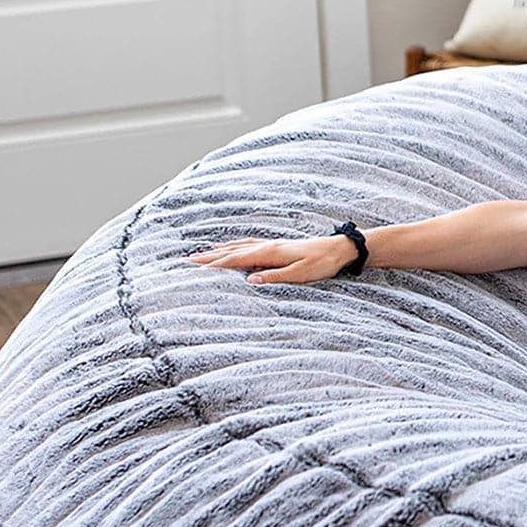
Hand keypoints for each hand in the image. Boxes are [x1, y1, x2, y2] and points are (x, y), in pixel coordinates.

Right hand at [186, 234, 356, 284]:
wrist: (338, 249)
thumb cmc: (322, 263)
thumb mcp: (301, 274)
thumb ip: (275, 278)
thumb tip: (250, 282)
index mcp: (270, 253)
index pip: (236, 259)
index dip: (215, 263)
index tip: (195, 266)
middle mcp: (267, 245)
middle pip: (232, 250)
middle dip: (210, 256)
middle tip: (188, 260)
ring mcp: (271, 244)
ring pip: (238, 246)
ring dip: (219, 250)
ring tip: (202, 254)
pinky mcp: (276, 246)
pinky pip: (248, 244)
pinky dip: (233, 246)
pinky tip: (230, 248)